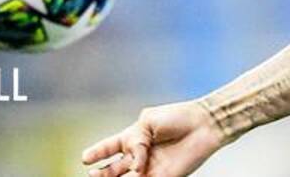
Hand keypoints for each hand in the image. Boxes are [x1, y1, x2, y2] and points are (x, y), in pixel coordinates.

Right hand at [81, 101, 225, 176]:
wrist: (204, 124)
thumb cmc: (178, 117)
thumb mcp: (148, 122)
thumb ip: (135, 143)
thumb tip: (133, 167)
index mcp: (135, 136)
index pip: (110, 146)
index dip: (97, 152)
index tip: (84, 159)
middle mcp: (140, 154)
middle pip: (114, 168)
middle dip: (102, 173)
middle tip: (93, 175)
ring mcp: (150, 168)